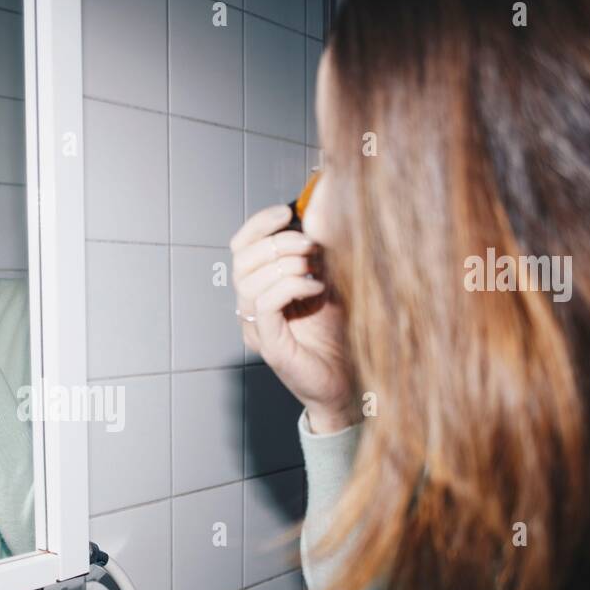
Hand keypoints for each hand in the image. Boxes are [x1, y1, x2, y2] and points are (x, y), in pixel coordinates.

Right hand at [230, 207, 357, 433]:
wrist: (349, 380)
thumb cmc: (339, 333)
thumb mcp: (330, 278)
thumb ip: (318, 250)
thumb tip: (317, 208)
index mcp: (260, 288)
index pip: (241, 247)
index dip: (258, 225)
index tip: (286, 211)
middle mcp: (251, 308)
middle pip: (240, 261)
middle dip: (277, 243)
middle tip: (311, 245)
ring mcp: (257, 328)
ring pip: (249, 281)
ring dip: (286, 264)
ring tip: (316, 267)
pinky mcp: (269, 344)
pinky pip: (265, 304)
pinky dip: (291, 286)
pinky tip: (316, 287)